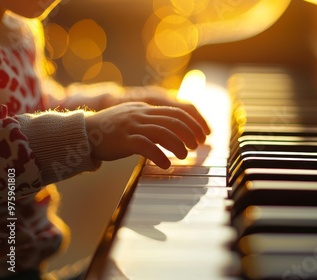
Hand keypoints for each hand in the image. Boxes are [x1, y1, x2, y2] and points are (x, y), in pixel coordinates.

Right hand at [85, 102, 209, 167]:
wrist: (82, 133)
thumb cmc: (110, 132)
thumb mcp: (133, 120)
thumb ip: (151, 123)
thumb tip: (174, 134)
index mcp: (145, 108)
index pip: (176, 112)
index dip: (194, 123)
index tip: (204, 134)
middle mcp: (140, 114)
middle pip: (173, 121)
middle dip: (190, 133)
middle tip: (197, 146)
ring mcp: (131, 125)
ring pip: (162, 132)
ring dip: (178, 145)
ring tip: (184, 156)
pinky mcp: (123, 139)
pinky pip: (146, 146)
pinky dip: (159, 156)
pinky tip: (165, 165)